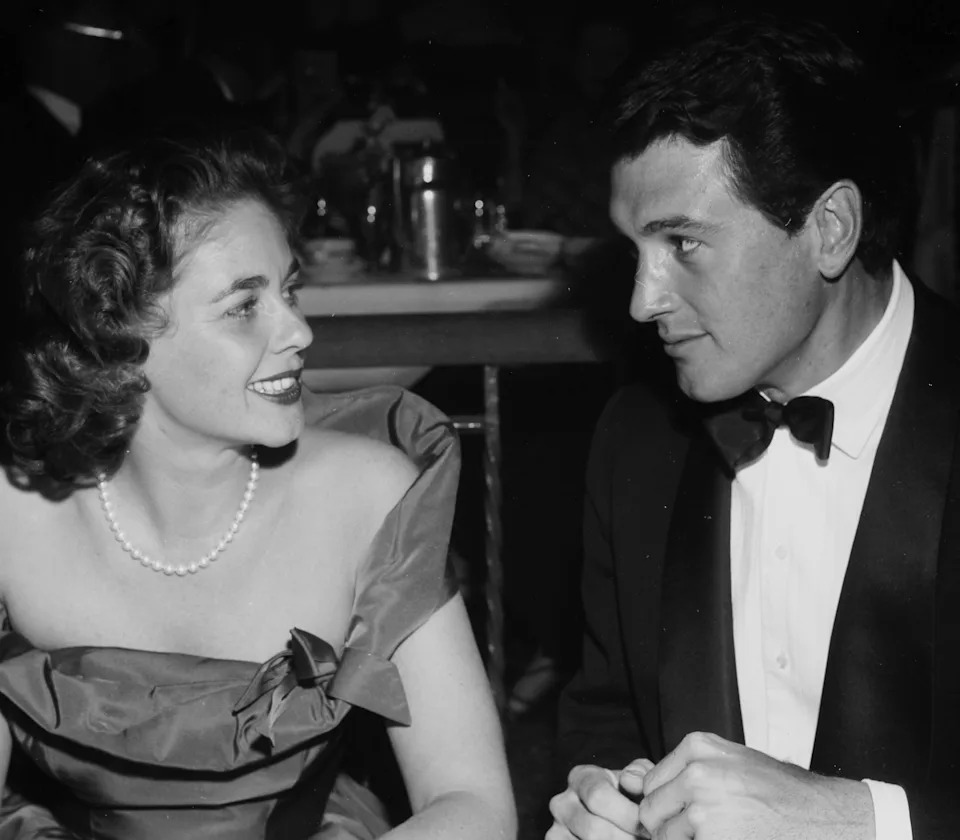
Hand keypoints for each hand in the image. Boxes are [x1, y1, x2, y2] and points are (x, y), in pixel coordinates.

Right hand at [547, 760, 653, 838]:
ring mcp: (556, 829)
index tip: (648, 827)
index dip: (627, 815)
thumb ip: (639, 774)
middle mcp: (562, 802)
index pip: (599, 796)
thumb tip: (629, 780)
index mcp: (580, 778)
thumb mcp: (634, 781)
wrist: (613, 818)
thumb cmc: (627, 798)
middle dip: (626, 838)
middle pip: (594, 829)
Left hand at [638, 732, 873, 838]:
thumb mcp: (731, 760)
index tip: (684, 813)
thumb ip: (685, 767)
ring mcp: (703, 809)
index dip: (666, 803)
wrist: (821, 818)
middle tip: (698, 832)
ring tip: (718, 836)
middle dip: (666, 827)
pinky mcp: (712, 839)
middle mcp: (696, 774)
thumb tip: (629, 778)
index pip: (651, 782)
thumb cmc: (779, 792)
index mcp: (697, 748)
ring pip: (664, 837)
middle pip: (650, 811)